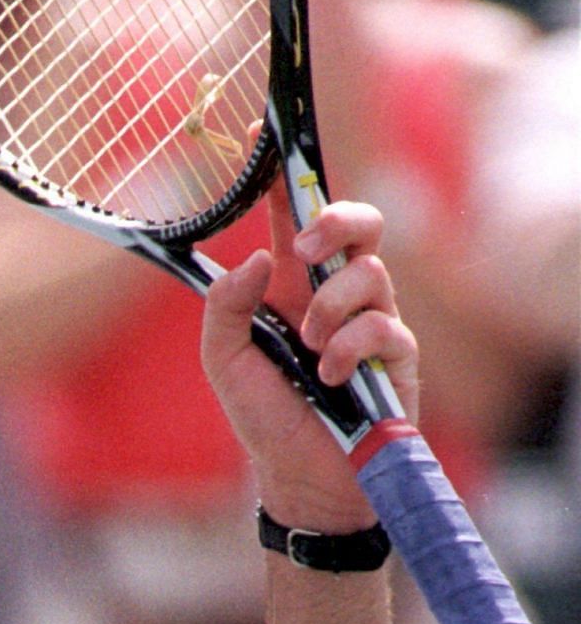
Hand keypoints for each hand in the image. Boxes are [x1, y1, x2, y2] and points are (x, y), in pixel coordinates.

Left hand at [201, 187, 418, 533]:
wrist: (304, 478)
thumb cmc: (266, 420)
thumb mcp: (225, 364)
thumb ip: (225, 311)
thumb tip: (254, 260)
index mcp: (289, 288)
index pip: (293, 219)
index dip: (285, 178)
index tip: (263, 144)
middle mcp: (334, 294)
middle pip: (359, 223)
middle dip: (335, 222)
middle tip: (303, 250)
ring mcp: (371, 319)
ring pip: (369, 273)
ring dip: (331, 309)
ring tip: (310, 351)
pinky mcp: (398, 352)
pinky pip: (384, 325)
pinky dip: (351, 348)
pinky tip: (330, 377)